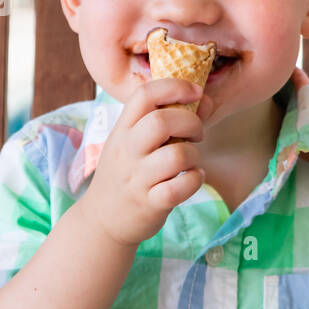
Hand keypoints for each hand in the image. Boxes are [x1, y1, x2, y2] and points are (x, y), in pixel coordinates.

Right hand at [79, 77, 214, 247]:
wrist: (102, 221)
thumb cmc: (126, 174)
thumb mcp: (133, 143)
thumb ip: (165, 121)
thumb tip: (207, 100)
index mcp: (122, 130)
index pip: (145, 94)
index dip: (175, 87)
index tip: (196, 92)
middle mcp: (127, 151)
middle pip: (162, 122)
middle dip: (191, 122)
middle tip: (195, 134)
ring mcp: (137, 178)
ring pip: (177, 155)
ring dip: (194, 155)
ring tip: (191, 161)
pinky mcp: (150, 203)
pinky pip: (180, 187)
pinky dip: (195, 180)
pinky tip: (192, 178)